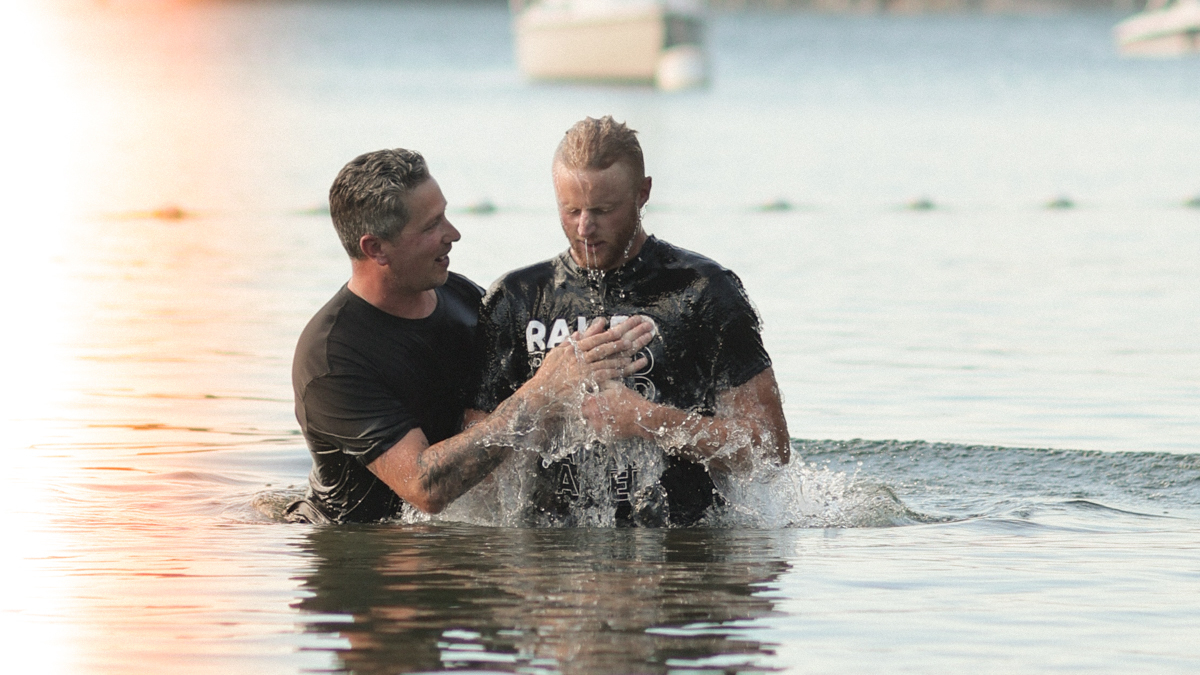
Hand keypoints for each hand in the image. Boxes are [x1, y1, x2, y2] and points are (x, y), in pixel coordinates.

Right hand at [526, 316, 655, 406]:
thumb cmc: (547, 375)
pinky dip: (615, 370)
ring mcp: (582, 370)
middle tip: (630, 340)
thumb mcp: (555, 355)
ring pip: (604, 360)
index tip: (618, 331)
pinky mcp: (585, 382)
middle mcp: (577, 358)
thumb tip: (578, 333)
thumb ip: (568, 343)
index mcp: (571, 349)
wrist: (541, 394)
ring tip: (631, 354)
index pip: (592, 339)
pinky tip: (624, 369)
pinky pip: (604, 374)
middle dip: (617, 343)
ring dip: (619, 357)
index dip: (606, 335)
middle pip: (601, 347)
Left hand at [581, 381, 653, 441]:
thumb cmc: (630, 400)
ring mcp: (598, 426)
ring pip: (587, 423)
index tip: (590, 399)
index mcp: (594, 401)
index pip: (582, 400)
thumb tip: (597, 384)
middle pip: (582, 412)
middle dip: (586, 410)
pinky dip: (598, 428)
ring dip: (591, 420)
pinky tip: (606, 424)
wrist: (642, 417)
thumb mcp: (617, 387)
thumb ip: (604, 384)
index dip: (586, 399)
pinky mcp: (604, 434)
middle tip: (594, 409)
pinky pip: (596, 432)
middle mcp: (593, 414)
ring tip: (600, 417)